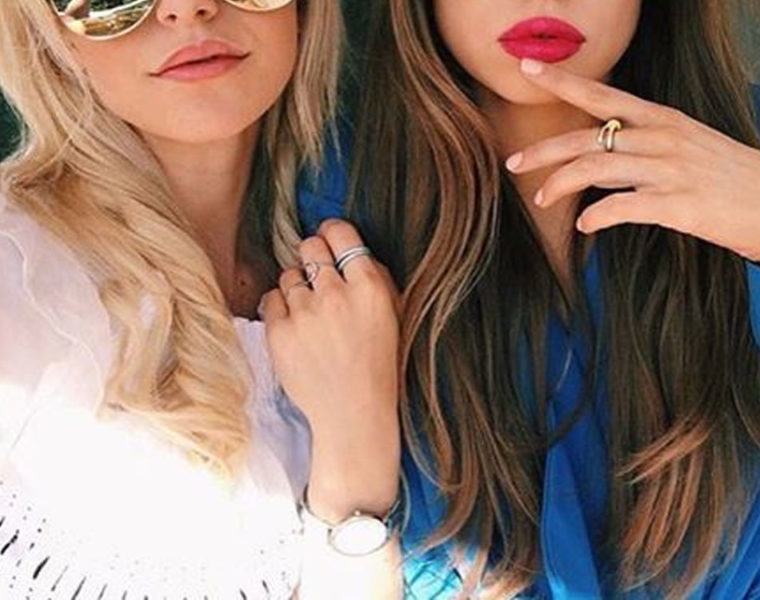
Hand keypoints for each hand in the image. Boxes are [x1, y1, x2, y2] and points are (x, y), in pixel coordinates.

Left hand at [259, 219, 400, 521]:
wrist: (353, 413)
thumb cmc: (379, 365)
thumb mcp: (394, 316)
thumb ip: (375, 279)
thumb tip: (350, 250)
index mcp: (369, 288)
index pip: (341, 234)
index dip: (333, 233)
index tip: (330, 240)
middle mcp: (335, 295)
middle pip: (310, 247)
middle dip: (313, 257)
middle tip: (319, 277)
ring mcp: (304, 314)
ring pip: (289, 274)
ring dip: (298, 286)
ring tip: (310, 312)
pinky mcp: (279, 333)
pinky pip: (271, 298)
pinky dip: (281, 307)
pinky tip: (296, 325)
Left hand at [506, 58, 759, 260]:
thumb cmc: (723, 175)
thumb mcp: (681, 146)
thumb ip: (634, 149)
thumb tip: (590, 163)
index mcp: (661, 119)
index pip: (602, 95)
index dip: (563, 82)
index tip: (528, 69)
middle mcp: (661, 138)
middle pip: (587, 137)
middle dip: (543, 150)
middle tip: (513, 163)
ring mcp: (669, 170)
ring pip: (596, 168)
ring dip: (560, 184)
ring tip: (542, 200)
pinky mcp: (678, 204)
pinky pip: (623, 207)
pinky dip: (596, 216)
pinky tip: (584, 225)